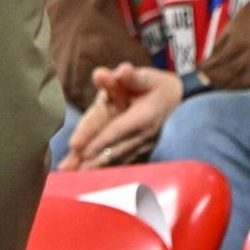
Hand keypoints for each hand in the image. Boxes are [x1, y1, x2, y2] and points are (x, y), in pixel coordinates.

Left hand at [57, 63, 183, 170]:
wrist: (181, 102)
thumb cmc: (157, 86)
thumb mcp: (146, 77)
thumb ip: (130, 76)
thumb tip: (121, 70)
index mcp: (142, 117)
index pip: (115, 129)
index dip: (97, 138)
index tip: (77, 147)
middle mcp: (142, 136)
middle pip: (112, 150)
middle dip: (90, 160)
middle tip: (68, 170)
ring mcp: (142, 147)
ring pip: (115, 160)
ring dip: (95, 169)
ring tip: (73, 178)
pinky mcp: (140, 153)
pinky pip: (121, 164)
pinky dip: (105, 171)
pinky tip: (90, 179)